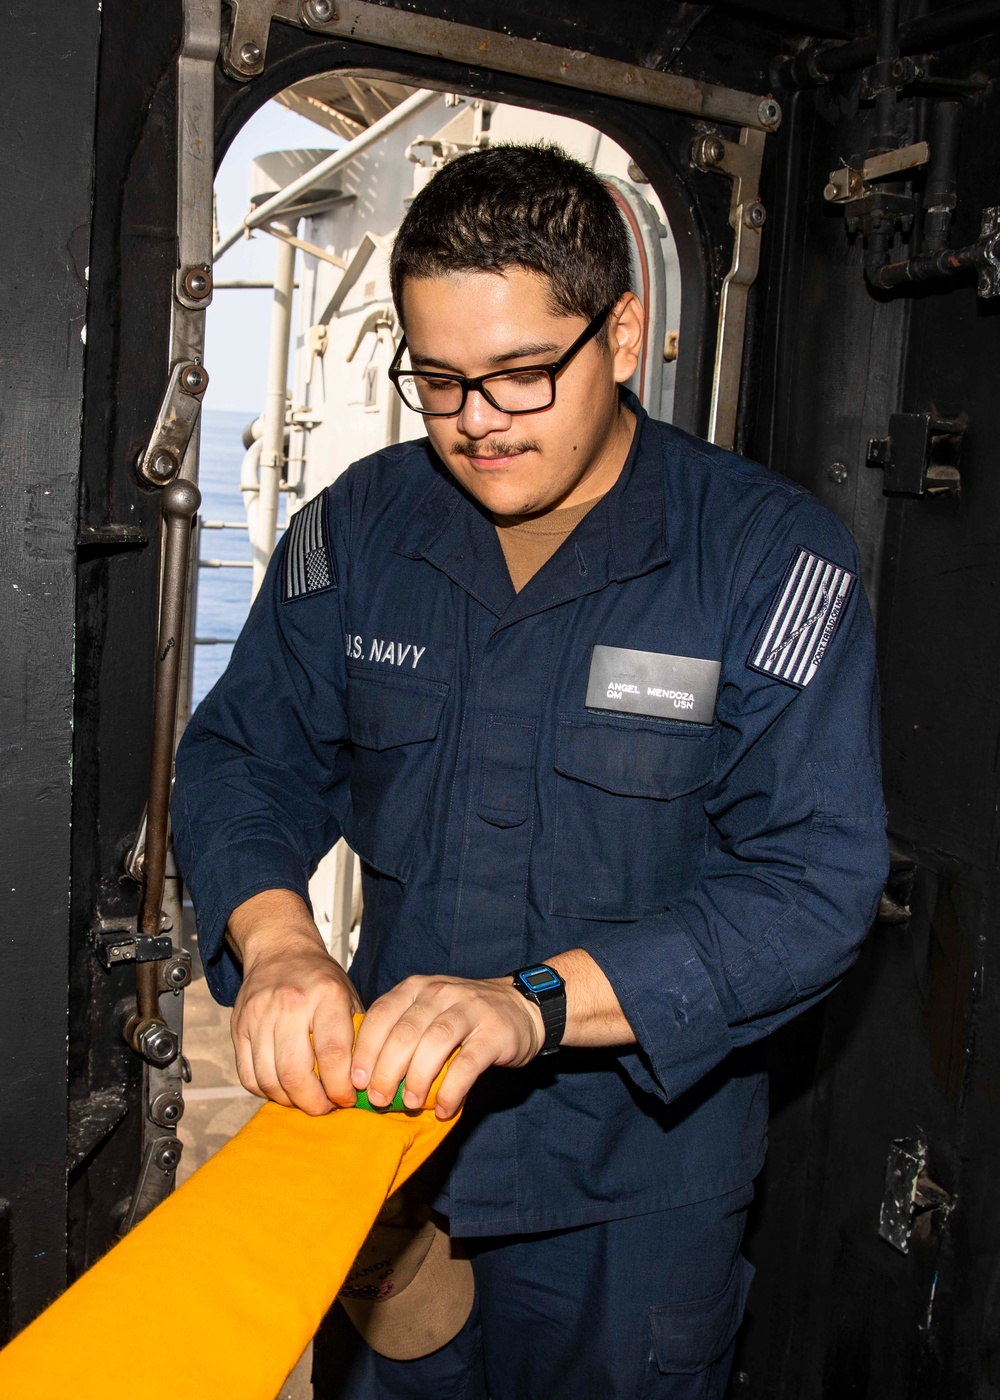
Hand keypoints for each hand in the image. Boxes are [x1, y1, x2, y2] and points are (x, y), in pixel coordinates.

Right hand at [228, 890, 363, 1114]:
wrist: (280, 951)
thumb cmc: (320, 980)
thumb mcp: (348, 998)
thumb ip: (356, 1037)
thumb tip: (363, 1084)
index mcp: (327, 995)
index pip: (333, 1054)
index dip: (341, 1087)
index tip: (346, 1099)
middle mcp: (290, 1004)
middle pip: (296, 1073)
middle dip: (313, 1103)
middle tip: (324, 1107)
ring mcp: (259, 1015)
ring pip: (269, 1080)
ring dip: (289, 1101)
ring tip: (304, 1098)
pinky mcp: (238, 1027)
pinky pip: (248, 1076)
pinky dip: (265, 1091)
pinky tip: (282, 1087)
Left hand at [350, 975, 544, 1119]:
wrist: (521, 1007)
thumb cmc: (463, 1017)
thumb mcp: (428, 1011)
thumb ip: (401, 1031)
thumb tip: (365, 1076)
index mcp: (417, 988)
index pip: (382, 1014)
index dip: (365, 1049)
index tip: (356, 1080)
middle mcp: (440, 993)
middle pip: (405, 1032)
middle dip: (387, 1070)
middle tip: (378, 1099)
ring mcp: (469, 1009)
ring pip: (434, 1043)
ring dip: (417, 1079)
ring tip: (409, 1104)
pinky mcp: (494, 1031)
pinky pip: (468, 1063)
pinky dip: (452, 1089)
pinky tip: (443, 1108)